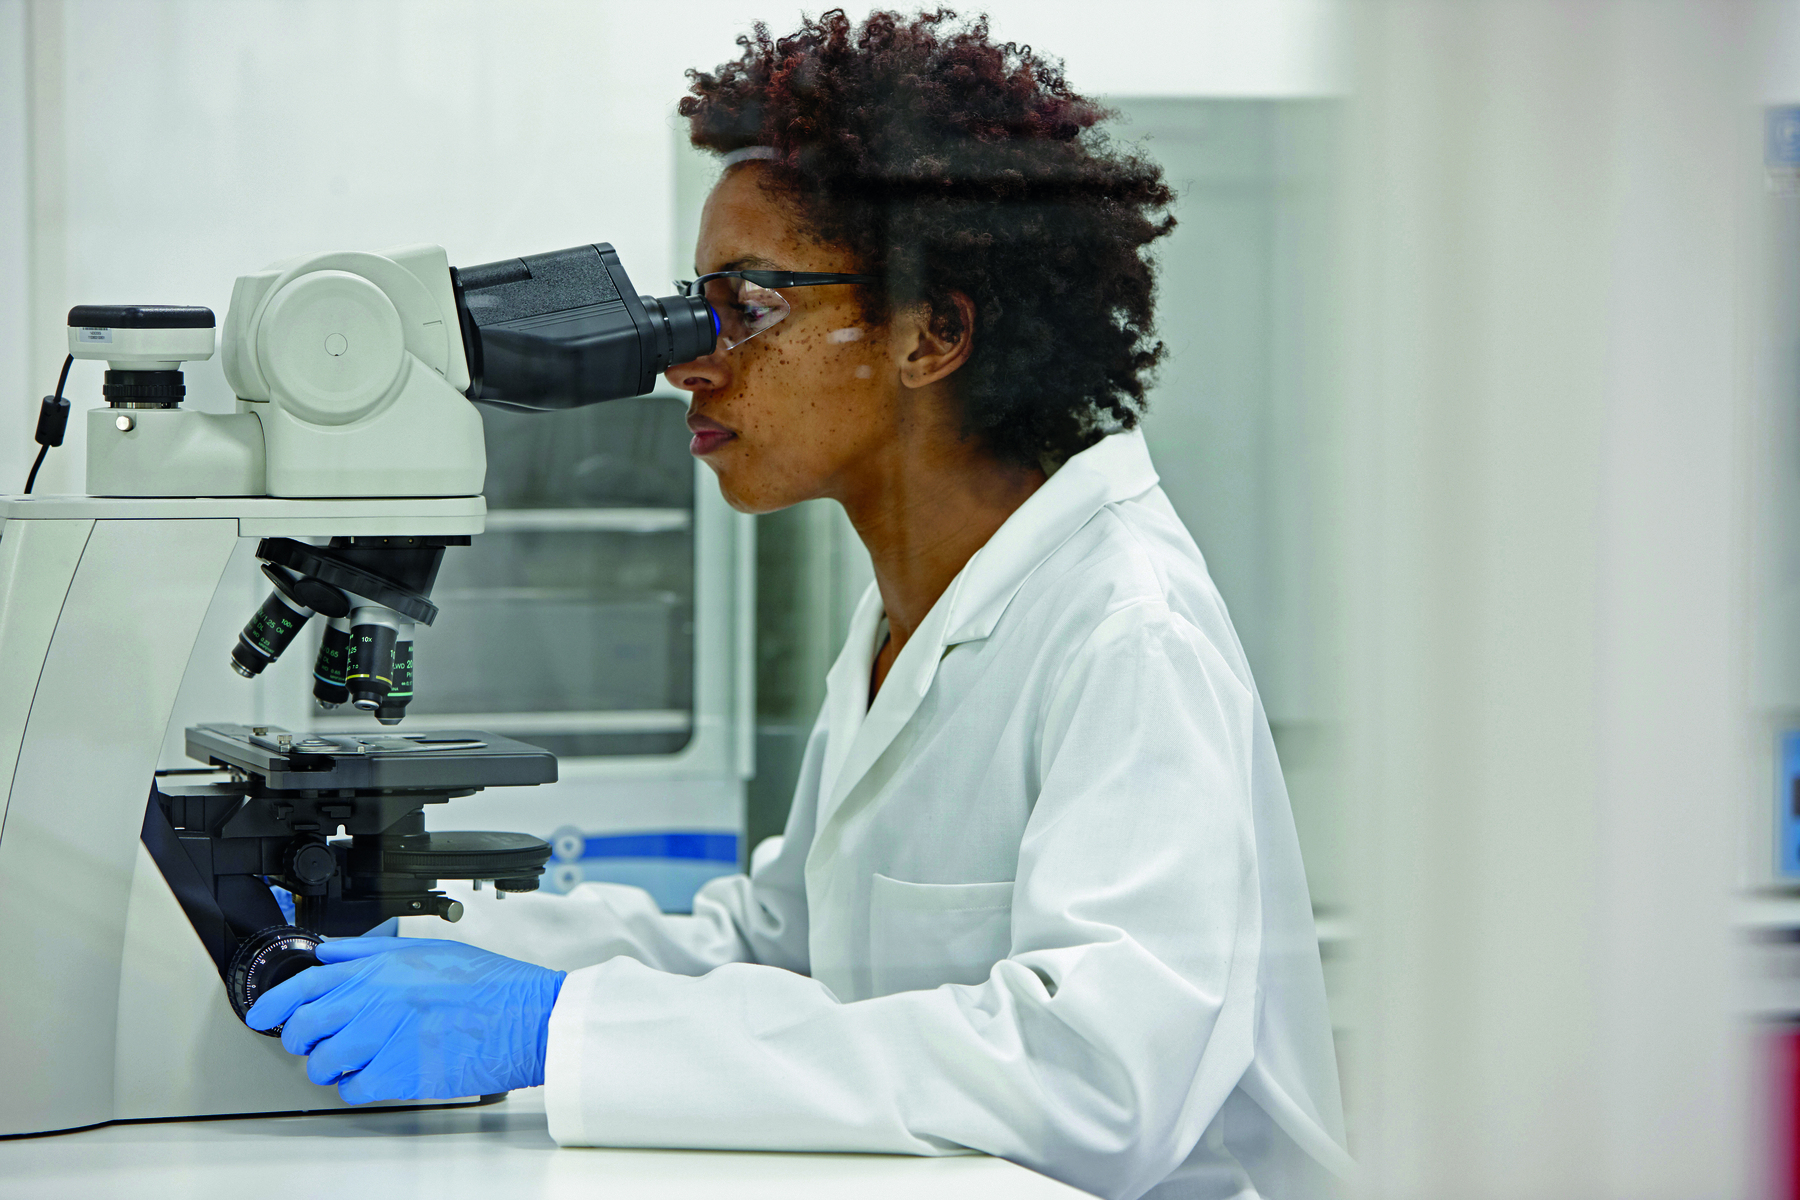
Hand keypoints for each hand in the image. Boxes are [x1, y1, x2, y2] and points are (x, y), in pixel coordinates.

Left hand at [245, 936, 564, 1104]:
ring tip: (355, 1060)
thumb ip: (371, 951)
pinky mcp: (398, 1074)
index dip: (276, 1002)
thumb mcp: (428, 950)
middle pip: (306, 1026)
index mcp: (380, 968)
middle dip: (303, 1039)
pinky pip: (353, 1090)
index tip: (264, 1015)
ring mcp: (383, 1038)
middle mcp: (375, 1000)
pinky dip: (358, 1088)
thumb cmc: (487, 984)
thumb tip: (330, 952)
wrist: (523, 1017)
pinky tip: (377, 1076)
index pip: (307, 983)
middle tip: (316, 1042)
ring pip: (324, 1063)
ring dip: (332, 1066)